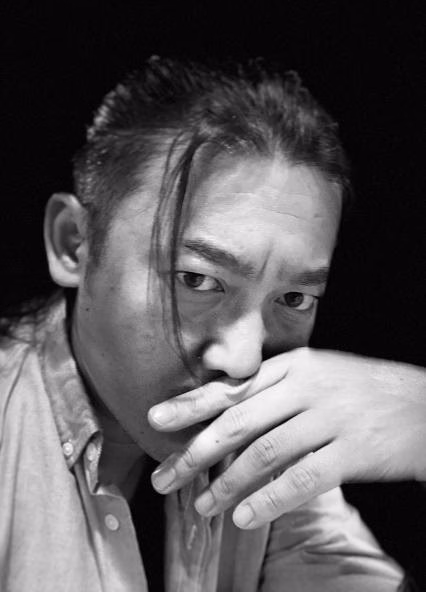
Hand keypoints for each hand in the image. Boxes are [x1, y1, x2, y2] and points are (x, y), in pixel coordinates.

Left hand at [148, 348, 425, 528]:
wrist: (422, 404)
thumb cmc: (362, 389)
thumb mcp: (318, 373)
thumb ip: (275, 387)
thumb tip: (226, 412)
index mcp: (294, 366)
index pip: (232, 388)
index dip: (191, 404)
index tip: (157, 419)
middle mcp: (306, 387)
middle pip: (238, 422)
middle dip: (196, 452)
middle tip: (166, 476)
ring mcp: (329, 418)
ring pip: (263, 454)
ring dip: (226, 483)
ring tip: (203, 505)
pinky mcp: (352, 450)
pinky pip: (301, 479)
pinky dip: (268, 499)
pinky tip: (245, 515)